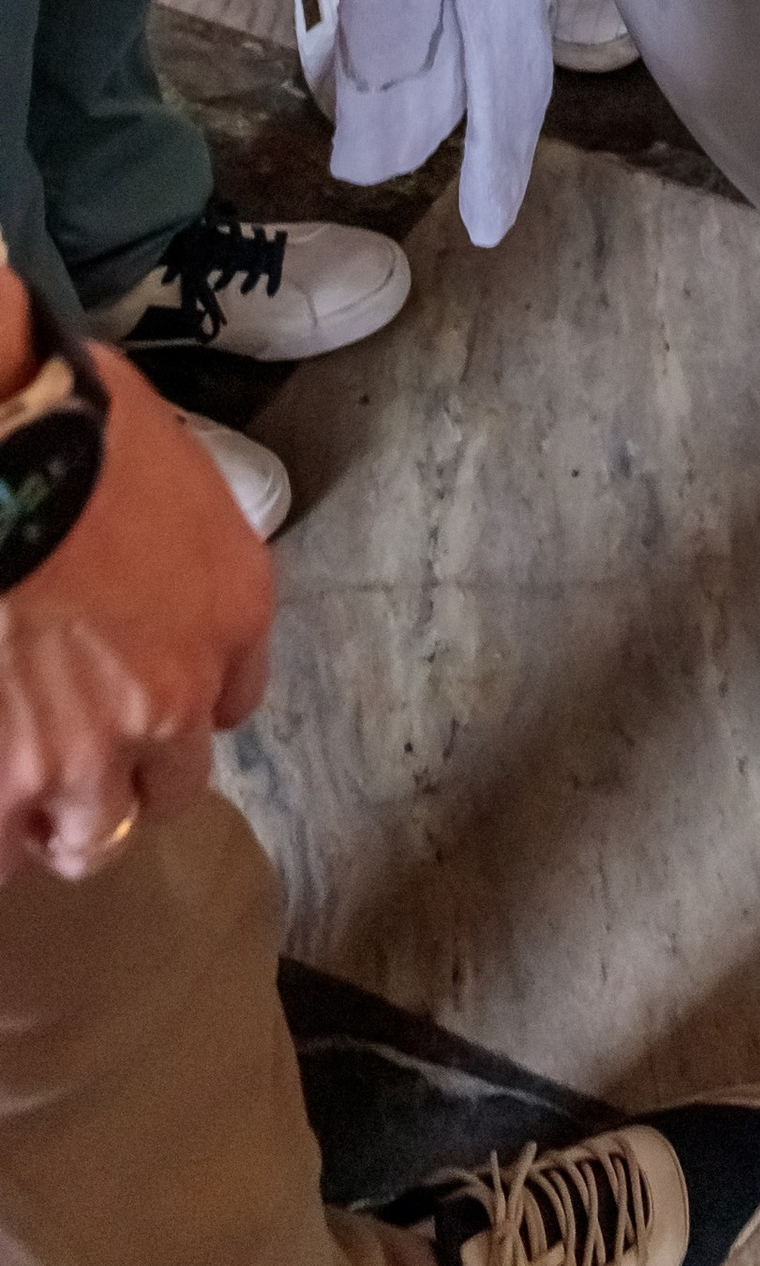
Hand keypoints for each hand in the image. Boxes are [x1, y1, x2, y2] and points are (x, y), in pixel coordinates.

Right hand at [0, 324, 271, 885]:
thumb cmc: (68, 416)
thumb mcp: (158, 457)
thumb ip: (163, 528)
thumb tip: (128, 541)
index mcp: (229, 609)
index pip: (231, 701)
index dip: (179, 705)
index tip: (143, 700)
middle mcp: (171, 699)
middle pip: (167, 790)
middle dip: (122, 781)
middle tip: (70, 759)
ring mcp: (79, 754)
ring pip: (83, 839)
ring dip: (46, 819)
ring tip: (12, 782)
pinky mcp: (1, 784)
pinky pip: (1, 849)